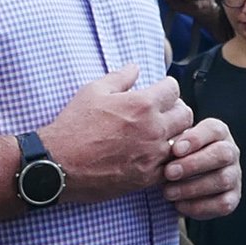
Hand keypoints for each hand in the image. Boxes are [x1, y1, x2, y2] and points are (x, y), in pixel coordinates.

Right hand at [38, 66, 188, 201]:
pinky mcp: (148, 177)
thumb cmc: (74, 125)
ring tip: (157, 135)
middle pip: (185, 114)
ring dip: (174, 135)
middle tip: (162, 113)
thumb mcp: (93, 92)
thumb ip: (120, 77)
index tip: (159, 93)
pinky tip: (151, 155)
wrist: (60, 165)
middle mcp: (154, 129)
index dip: (166, 88)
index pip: (174, 89)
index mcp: (142, 104)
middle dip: (175, 110)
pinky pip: (171, 165)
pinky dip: (166, 158)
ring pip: (183, 141)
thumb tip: (135, 67)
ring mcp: (153, 155)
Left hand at [162, 119, 239, 219]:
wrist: (180, 182)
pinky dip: (198, 206)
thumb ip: (171, 143)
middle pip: (222, 154)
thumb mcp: (171, 146)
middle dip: (194, 164)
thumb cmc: (174, 157)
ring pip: (222, 180)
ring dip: (192, 188)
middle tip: (169, 173)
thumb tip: (165, 147)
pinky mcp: (233, 198)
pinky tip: (178, 205)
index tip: (175, 150)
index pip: (213, 129)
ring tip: (168, 192)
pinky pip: (222, 204)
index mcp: (217, 133)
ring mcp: (234, 176)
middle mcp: (230, 152)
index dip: (195, 139)